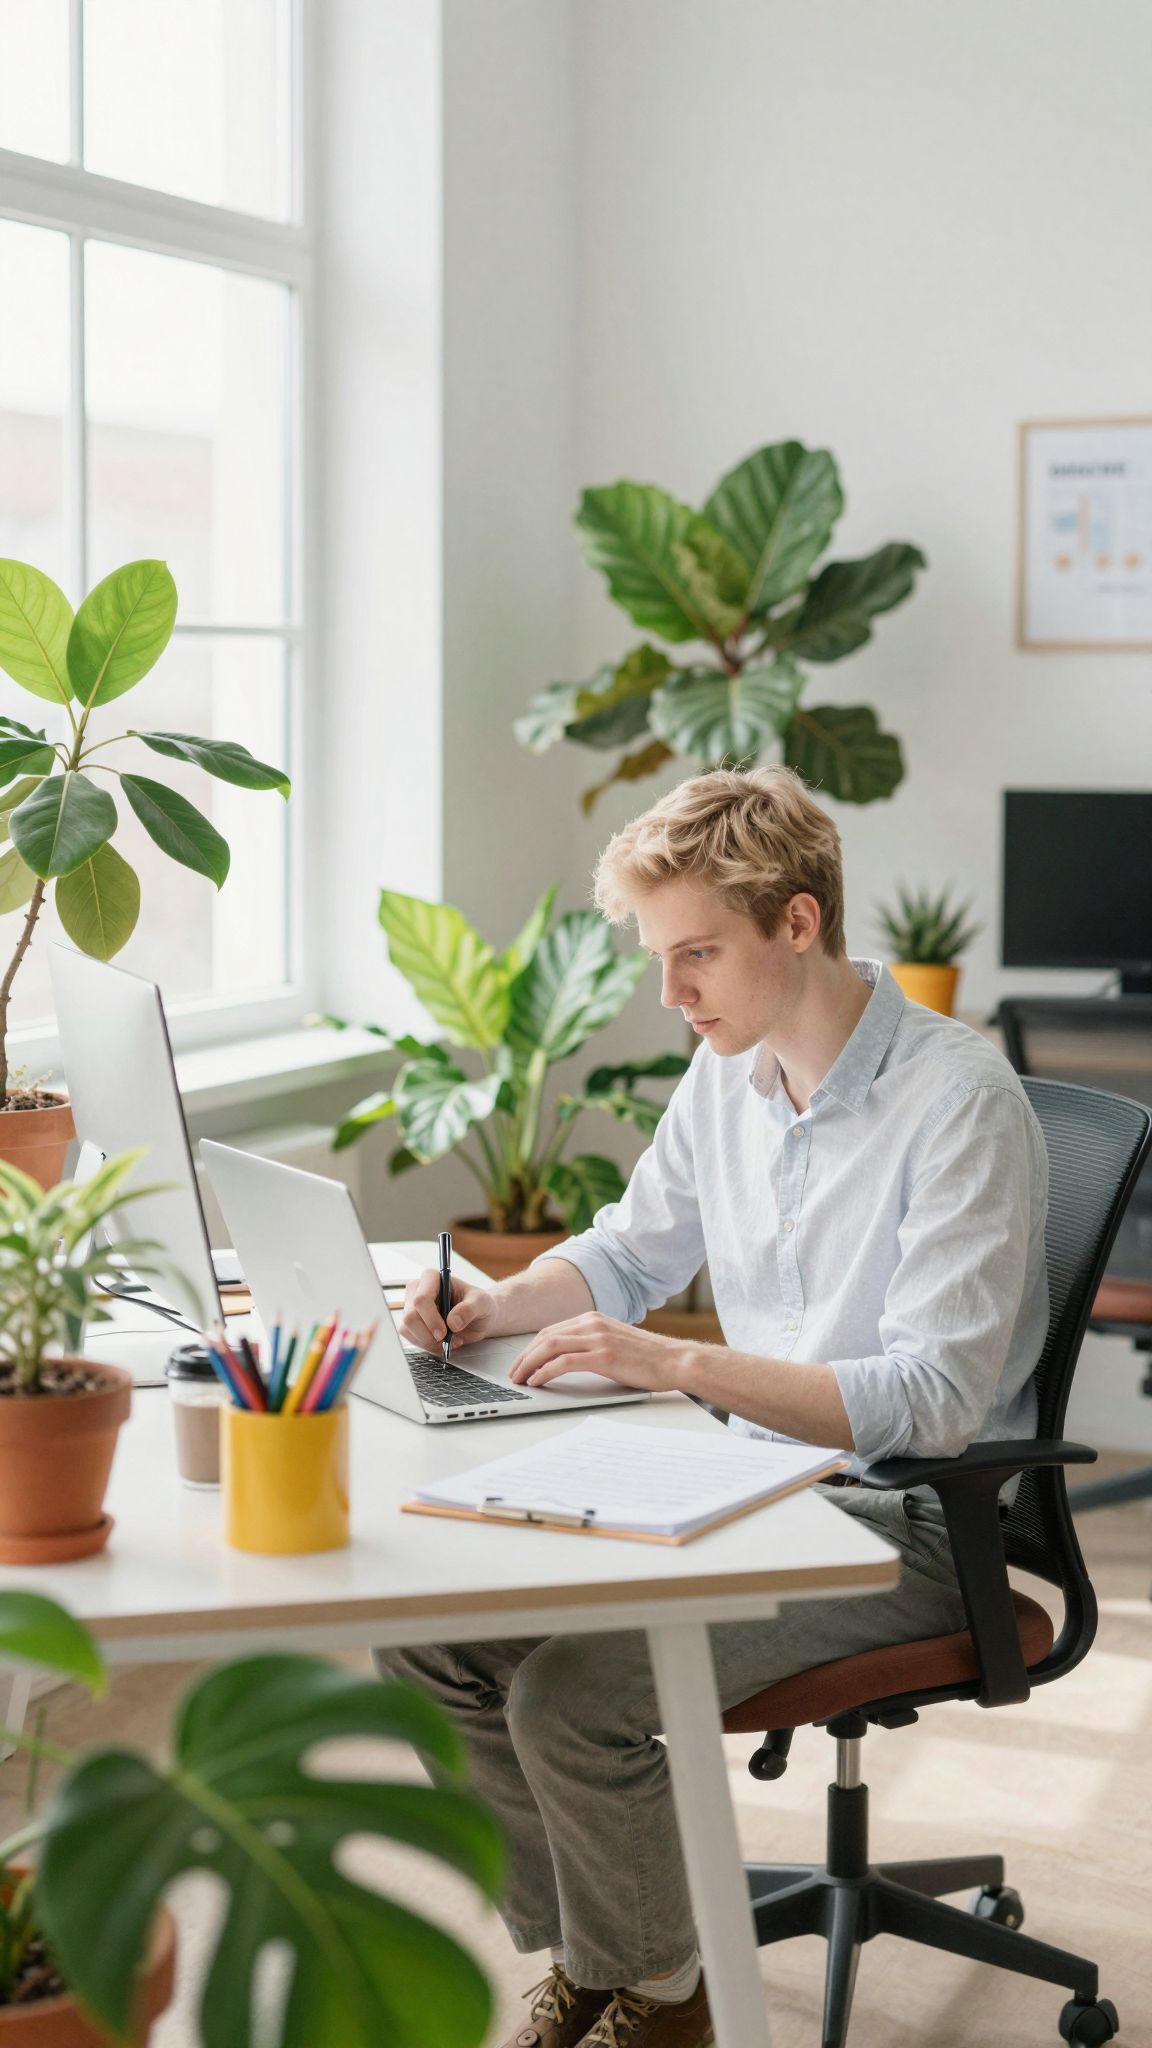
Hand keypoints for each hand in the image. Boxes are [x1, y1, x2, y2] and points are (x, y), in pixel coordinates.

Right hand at [399, 1270, 498, 1350]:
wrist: (478, 1318)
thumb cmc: (478, 1304)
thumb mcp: (481, 1303)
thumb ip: (469, 1309)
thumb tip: (453, 1322)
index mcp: (432, 1278)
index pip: (422, 1299)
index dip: (431, 1319)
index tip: (444, 1332)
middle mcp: (418, 1289)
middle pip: (411, 1316)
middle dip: (429, 1334)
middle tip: (448, 1340)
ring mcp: (412, 1306)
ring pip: (408, 1328)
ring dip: (429, 1341)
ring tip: (449, 1341)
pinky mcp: (411, 1322)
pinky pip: (410, 1337)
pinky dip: (426, 1344)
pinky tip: (441, 1343)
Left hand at [508, 1311, 690, 1392]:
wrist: (674, 1361)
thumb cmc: (648, 1358)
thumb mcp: (615, 1342)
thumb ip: (593, 1343)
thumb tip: (567, 1359)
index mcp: (594, 1318)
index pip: (552, 1331)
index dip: (531, 1347)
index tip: (521, 1362)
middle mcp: (593, 1323)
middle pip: (546, 1337)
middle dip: (524, 1356)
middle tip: (513, 1373)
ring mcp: (598, 1338)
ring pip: (550, 1347)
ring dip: (529, 1364)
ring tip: (519, 1379)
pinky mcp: (603, 1356)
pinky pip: (563, 1362)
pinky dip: (545, 1372)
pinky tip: (537, 1381)